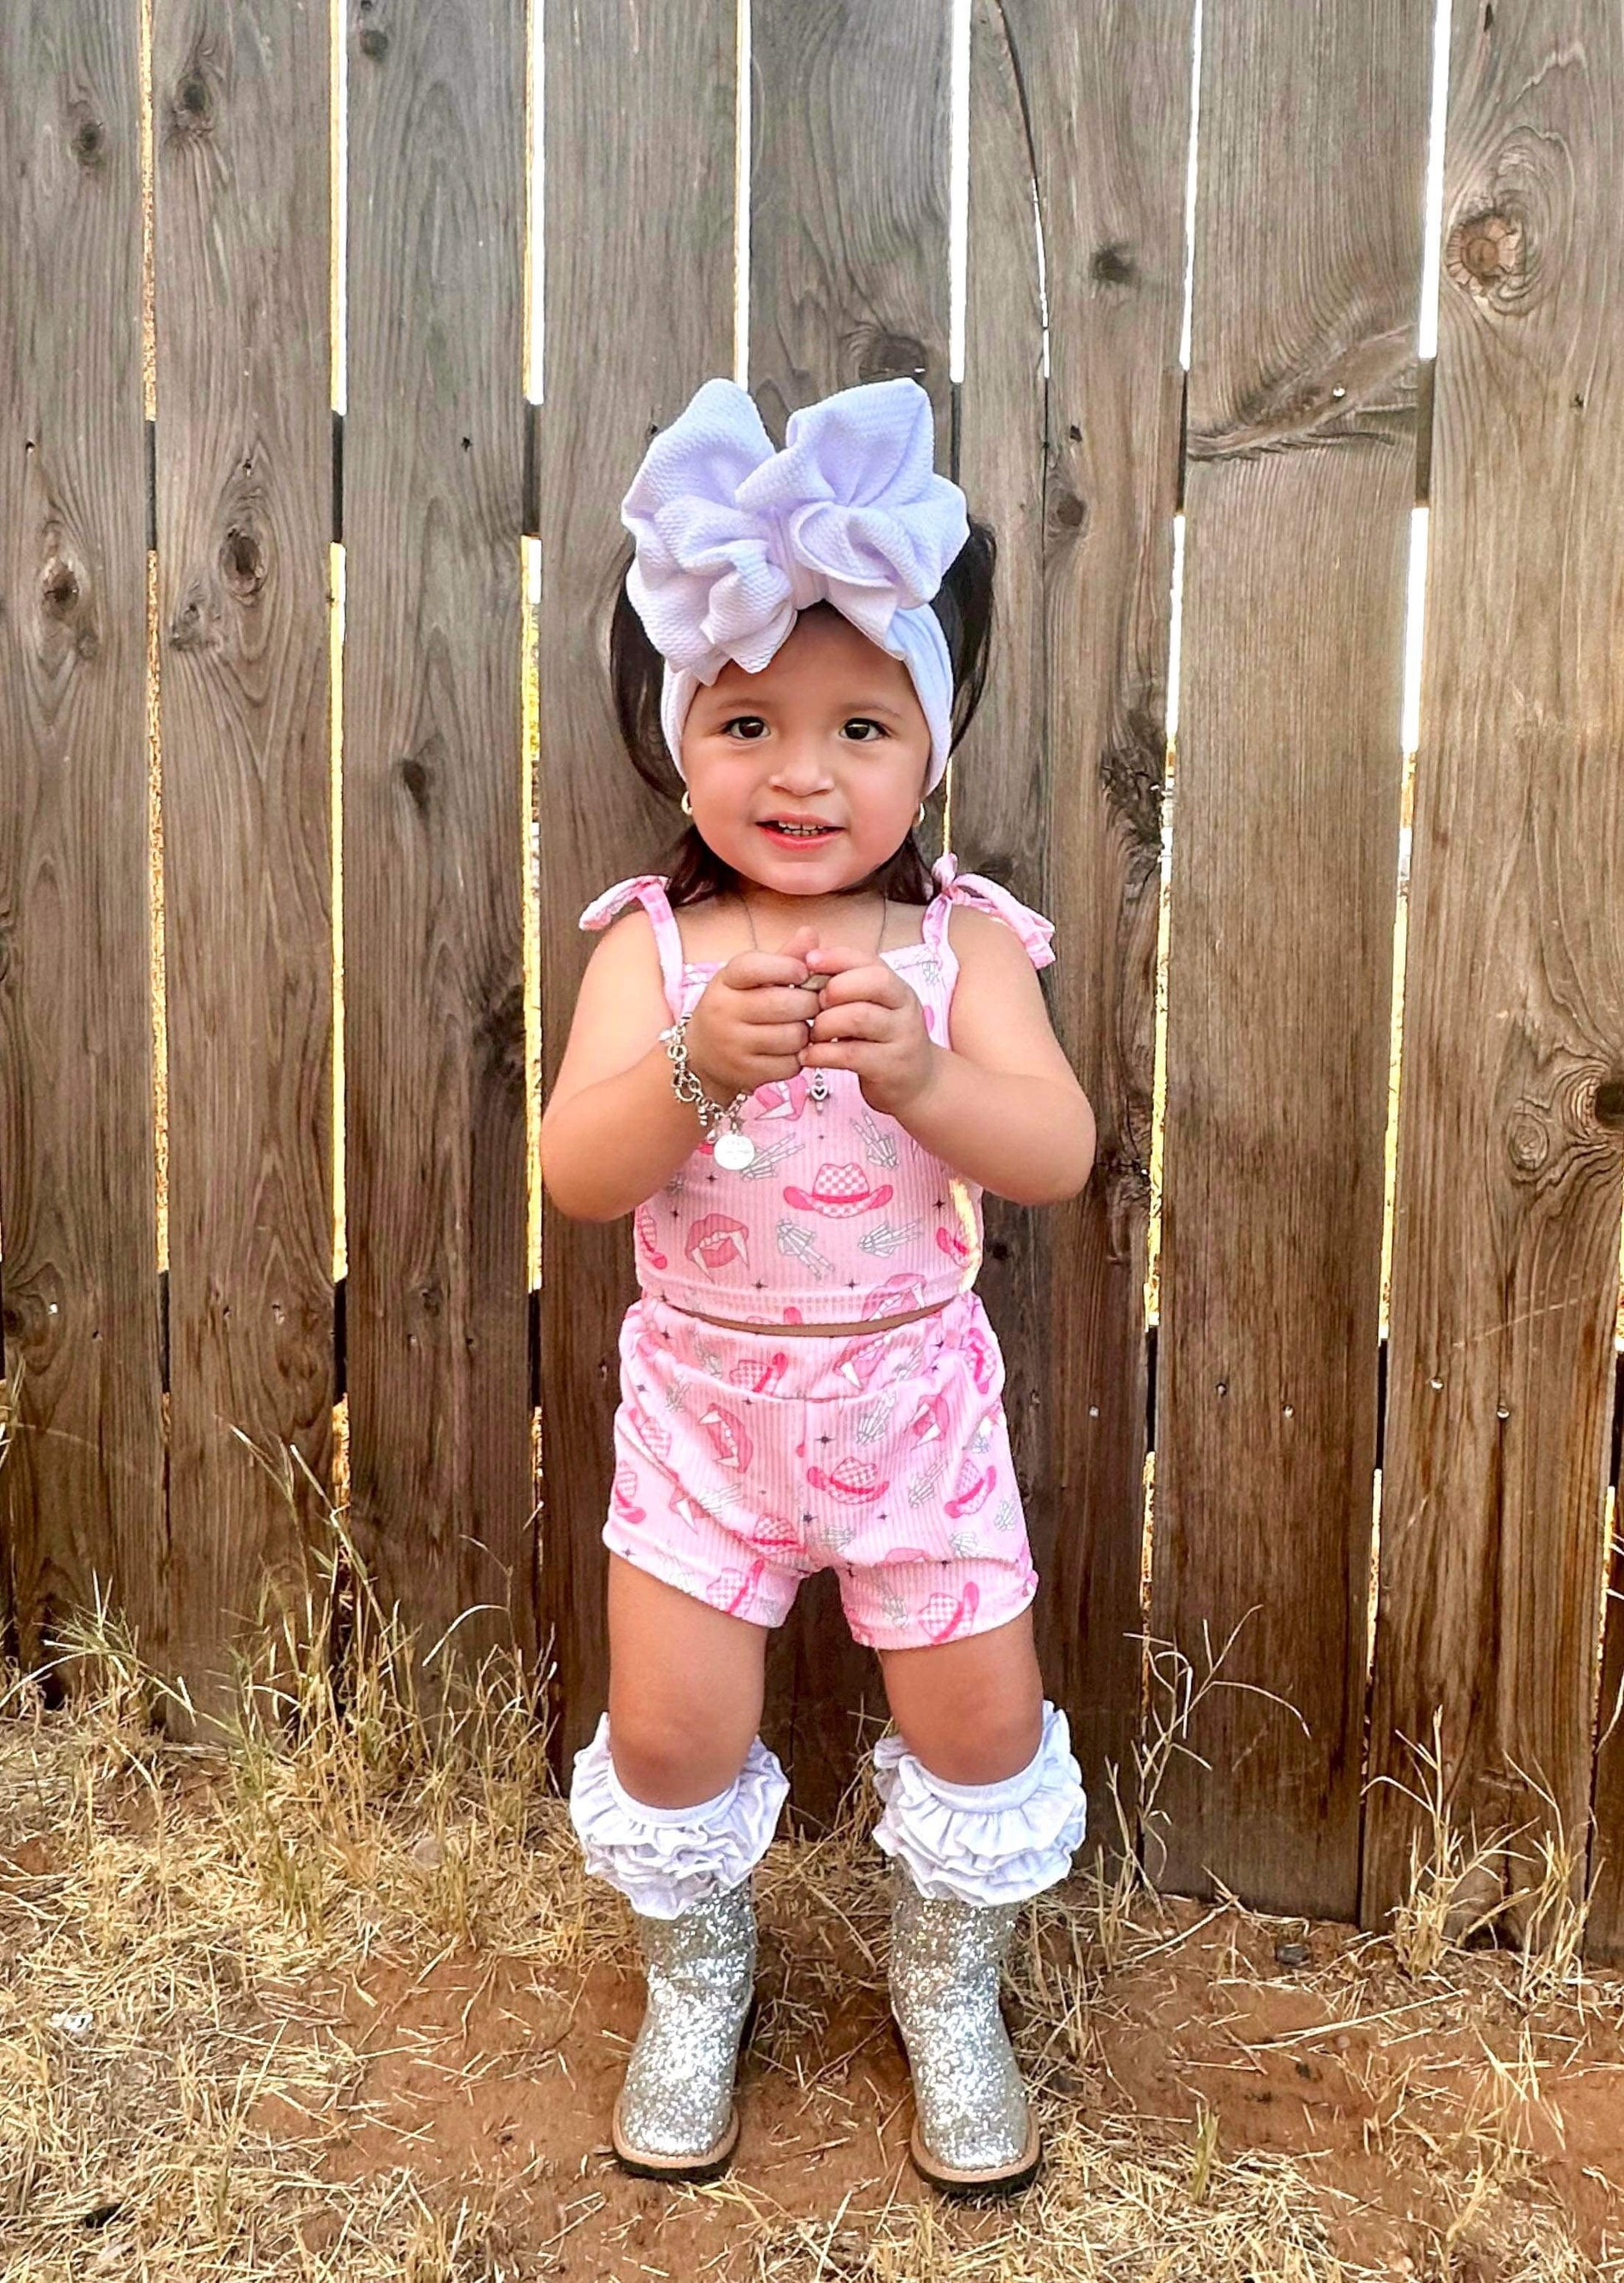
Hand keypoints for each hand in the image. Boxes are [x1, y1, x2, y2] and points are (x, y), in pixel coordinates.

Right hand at [683, 924, 827, 1100]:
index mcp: (725, 981)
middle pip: (786, 1004)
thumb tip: (811, 933)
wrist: (701, 1056)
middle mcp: (724, 1012)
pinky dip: (799, 1057)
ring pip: (793, 1036)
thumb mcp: (751, 979)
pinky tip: (792, 1050)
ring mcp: (733, 1045)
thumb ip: (784, 957)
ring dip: (807, 1032)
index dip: (787, 966)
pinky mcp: (745, 1073)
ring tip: (802, 1027)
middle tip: (814, 1003)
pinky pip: (790, 1064)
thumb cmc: (736, 1007)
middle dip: (810, 1003)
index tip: (803, 972)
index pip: (755, 966)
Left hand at [798, 942, 939, 1117]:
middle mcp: (904, 1008)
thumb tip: (806, 957)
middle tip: (814, 1005)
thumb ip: (843, 985)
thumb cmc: (880, 1041)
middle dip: (835, 988)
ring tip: (810, 1033)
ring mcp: (901, 1038)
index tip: (809, 961)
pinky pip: (852, 1055)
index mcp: (896, 988)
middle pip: (874, 982)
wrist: (917, 1084)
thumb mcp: (869, 1009)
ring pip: (860, 1017)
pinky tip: (807, 1057)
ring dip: (825, 1023)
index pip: (871, 961)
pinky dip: (822, 1054)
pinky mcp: (891, 1068)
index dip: (838, 958)